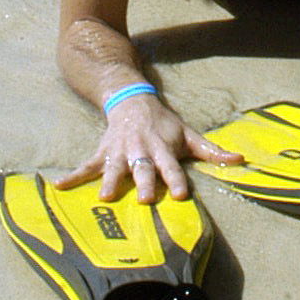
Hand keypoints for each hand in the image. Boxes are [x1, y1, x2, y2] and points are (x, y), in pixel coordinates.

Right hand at [55, 93, 243, 203]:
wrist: (133, 100)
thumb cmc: (164, 124)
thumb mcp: (188, 134)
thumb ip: (212, 151)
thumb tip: (240, 160)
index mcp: (163, 148)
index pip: (172, 166)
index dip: (176, 180)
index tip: (180, 195)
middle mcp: (141, 151)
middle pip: (144, 168)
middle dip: (144, 182)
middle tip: (144, 199)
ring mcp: (120, 152)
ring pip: (115, 168)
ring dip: (111, 181)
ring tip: (105, 197)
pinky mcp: (103, 152)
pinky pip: (87, 166)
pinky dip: (73, 176)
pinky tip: (59, 185)